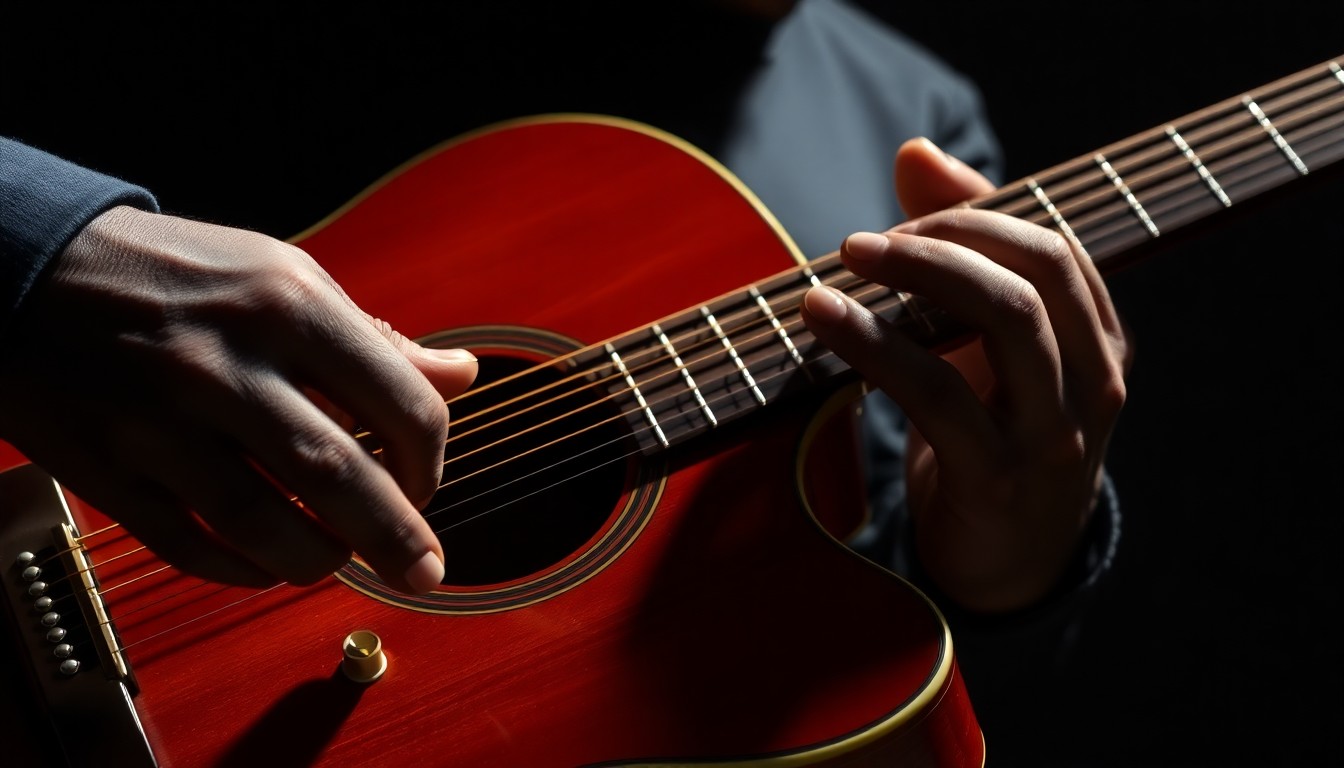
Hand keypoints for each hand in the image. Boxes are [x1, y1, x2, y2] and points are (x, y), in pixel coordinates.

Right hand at [0, 206, 477, 593]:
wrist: (29, 266)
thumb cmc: (177, 273)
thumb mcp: (285, 277)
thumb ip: (374, 339)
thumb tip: (459, 376)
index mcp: (287, 305)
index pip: (400, 402)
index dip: (431, 458)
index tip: (426, 483)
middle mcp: (227, 363)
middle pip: (338, 474)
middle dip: (396, 537)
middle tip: (424, 572)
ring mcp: (160, 422)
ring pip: (264, 526)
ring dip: (318, 560)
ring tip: (338, 562)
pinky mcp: (109, 469)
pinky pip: (191, 546)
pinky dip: (242, 571)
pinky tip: (268, 567)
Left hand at [801, 139, 1131, 612]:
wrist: (1005, 567)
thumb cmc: (991, 435)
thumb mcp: (983, 345)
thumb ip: (961, 247)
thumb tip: (916, 149)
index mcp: (1099, 340)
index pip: (1055, 244)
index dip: (977, 213)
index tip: (902, 213)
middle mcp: (1094, 381)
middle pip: (1039, 266)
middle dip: (948, 232)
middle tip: (865, 240)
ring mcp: (1056, 433)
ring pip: (1005, 318)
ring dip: (917, 273)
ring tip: (843, 261)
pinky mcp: (1001, 478)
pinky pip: (940, 393)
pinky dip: (877, 346)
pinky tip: (827, 321)